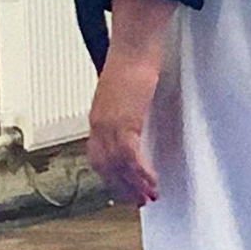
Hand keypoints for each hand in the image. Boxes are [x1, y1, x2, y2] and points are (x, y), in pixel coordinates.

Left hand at [86, 52, 160, 206]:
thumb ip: (123, 108)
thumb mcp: (123, 93)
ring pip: (119, 166)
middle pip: (106, 166)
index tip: (121, 188)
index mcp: (97, 117)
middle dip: (122, 186)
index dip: (109, 175)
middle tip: (138, 200)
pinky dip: (141, 173)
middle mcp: (99, 124)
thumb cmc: (130, 64)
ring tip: (149, 197)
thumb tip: (132, 119)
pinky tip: (153, 181)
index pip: (97, 156)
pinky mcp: (124, 122)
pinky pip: (131, 157)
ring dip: (135, 184)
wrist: (132, 48)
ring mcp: (109, 124)